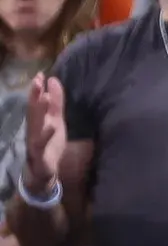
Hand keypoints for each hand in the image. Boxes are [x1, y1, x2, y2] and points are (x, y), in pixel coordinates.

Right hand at [24, 74, 66, 192]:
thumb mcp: (56, 120)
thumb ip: (56, 103)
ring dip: (38, 112)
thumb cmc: (49, 143)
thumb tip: (53, 80)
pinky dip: (45, 135)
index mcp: (38, 121)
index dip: (37, 89)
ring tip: (44, 97)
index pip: (36, 103)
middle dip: (34, 96)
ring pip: (35, 125)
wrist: (44, 171)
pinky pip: (41, 145)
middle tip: (37, 80)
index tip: (40, 74)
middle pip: (33, 112)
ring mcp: (34, 142)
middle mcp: (33, 130)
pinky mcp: (40, 155)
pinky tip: (51, 126)